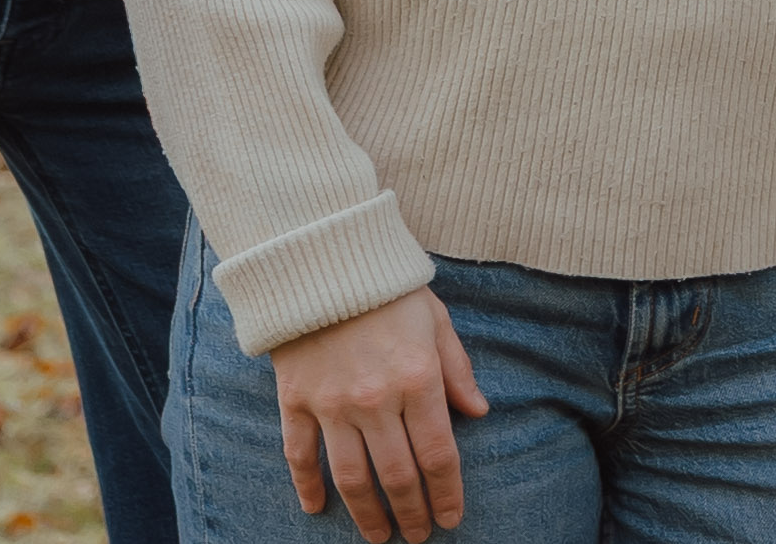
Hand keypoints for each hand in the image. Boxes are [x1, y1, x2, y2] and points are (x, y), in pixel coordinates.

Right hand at [270, 288, 488, 541]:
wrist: (321, 259)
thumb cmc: (387, 289)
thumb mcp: (436, 321)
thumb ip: (458, 369)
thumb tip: (479, 413)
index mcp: (417, 379)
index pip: (438, 454)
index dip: (447, 494)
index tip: (452, 518)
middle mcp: (376, 399)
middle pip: (398, 476)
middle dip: (412, 513)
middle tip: (420, 536)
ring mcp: (332, 403)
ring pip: (352, 478)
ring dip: (368, 514)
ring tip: (380, 537)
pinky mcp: (295, 400)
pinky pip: (300, 455)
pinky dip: (308, 486)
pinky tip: (317, 509)